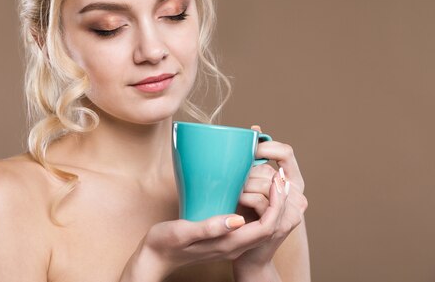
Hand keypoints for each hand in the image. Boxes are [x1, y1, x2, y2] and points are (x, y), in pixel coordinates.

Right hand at [120, 173, 290, 280]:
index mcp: (228, 245)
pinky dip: (259, 207)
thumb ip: (209, 227)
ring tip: (271, 180)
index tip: (277, 182)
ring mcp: (230, 243)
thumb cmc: (165, 243)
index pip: (266, 227)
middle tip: (280, 176)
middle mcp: (234, 246)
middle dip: (279, 201)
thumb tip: (238, 219)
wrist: (154, 257)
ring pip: (262, 225)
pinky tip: (252, 192)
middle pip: (269, 225)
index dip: (277, 204)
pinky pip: (251, 224)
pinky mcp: (224, 237)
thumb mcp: (183, 232)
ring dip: (271, 203)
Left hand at [233, 125, 307, 275]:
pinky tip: (236, 199)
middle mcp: (298, 196)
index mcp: (293, 181)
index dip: (267, 147)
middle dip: (248, 172)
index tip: (248, 148)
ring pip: (265, 184)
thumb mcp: (251, 183)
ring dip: (244, 185)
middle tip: (233, 178)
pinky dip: (244, 197)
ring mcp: (292, 212)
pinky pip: (261, 200)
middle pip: (270, 170)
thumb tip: (255, 128)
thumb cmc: (243, 213)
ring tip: (233, 190)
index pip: (286, 152)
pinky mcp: (280, 224)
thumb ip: (257, 160)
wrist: (243, 250)